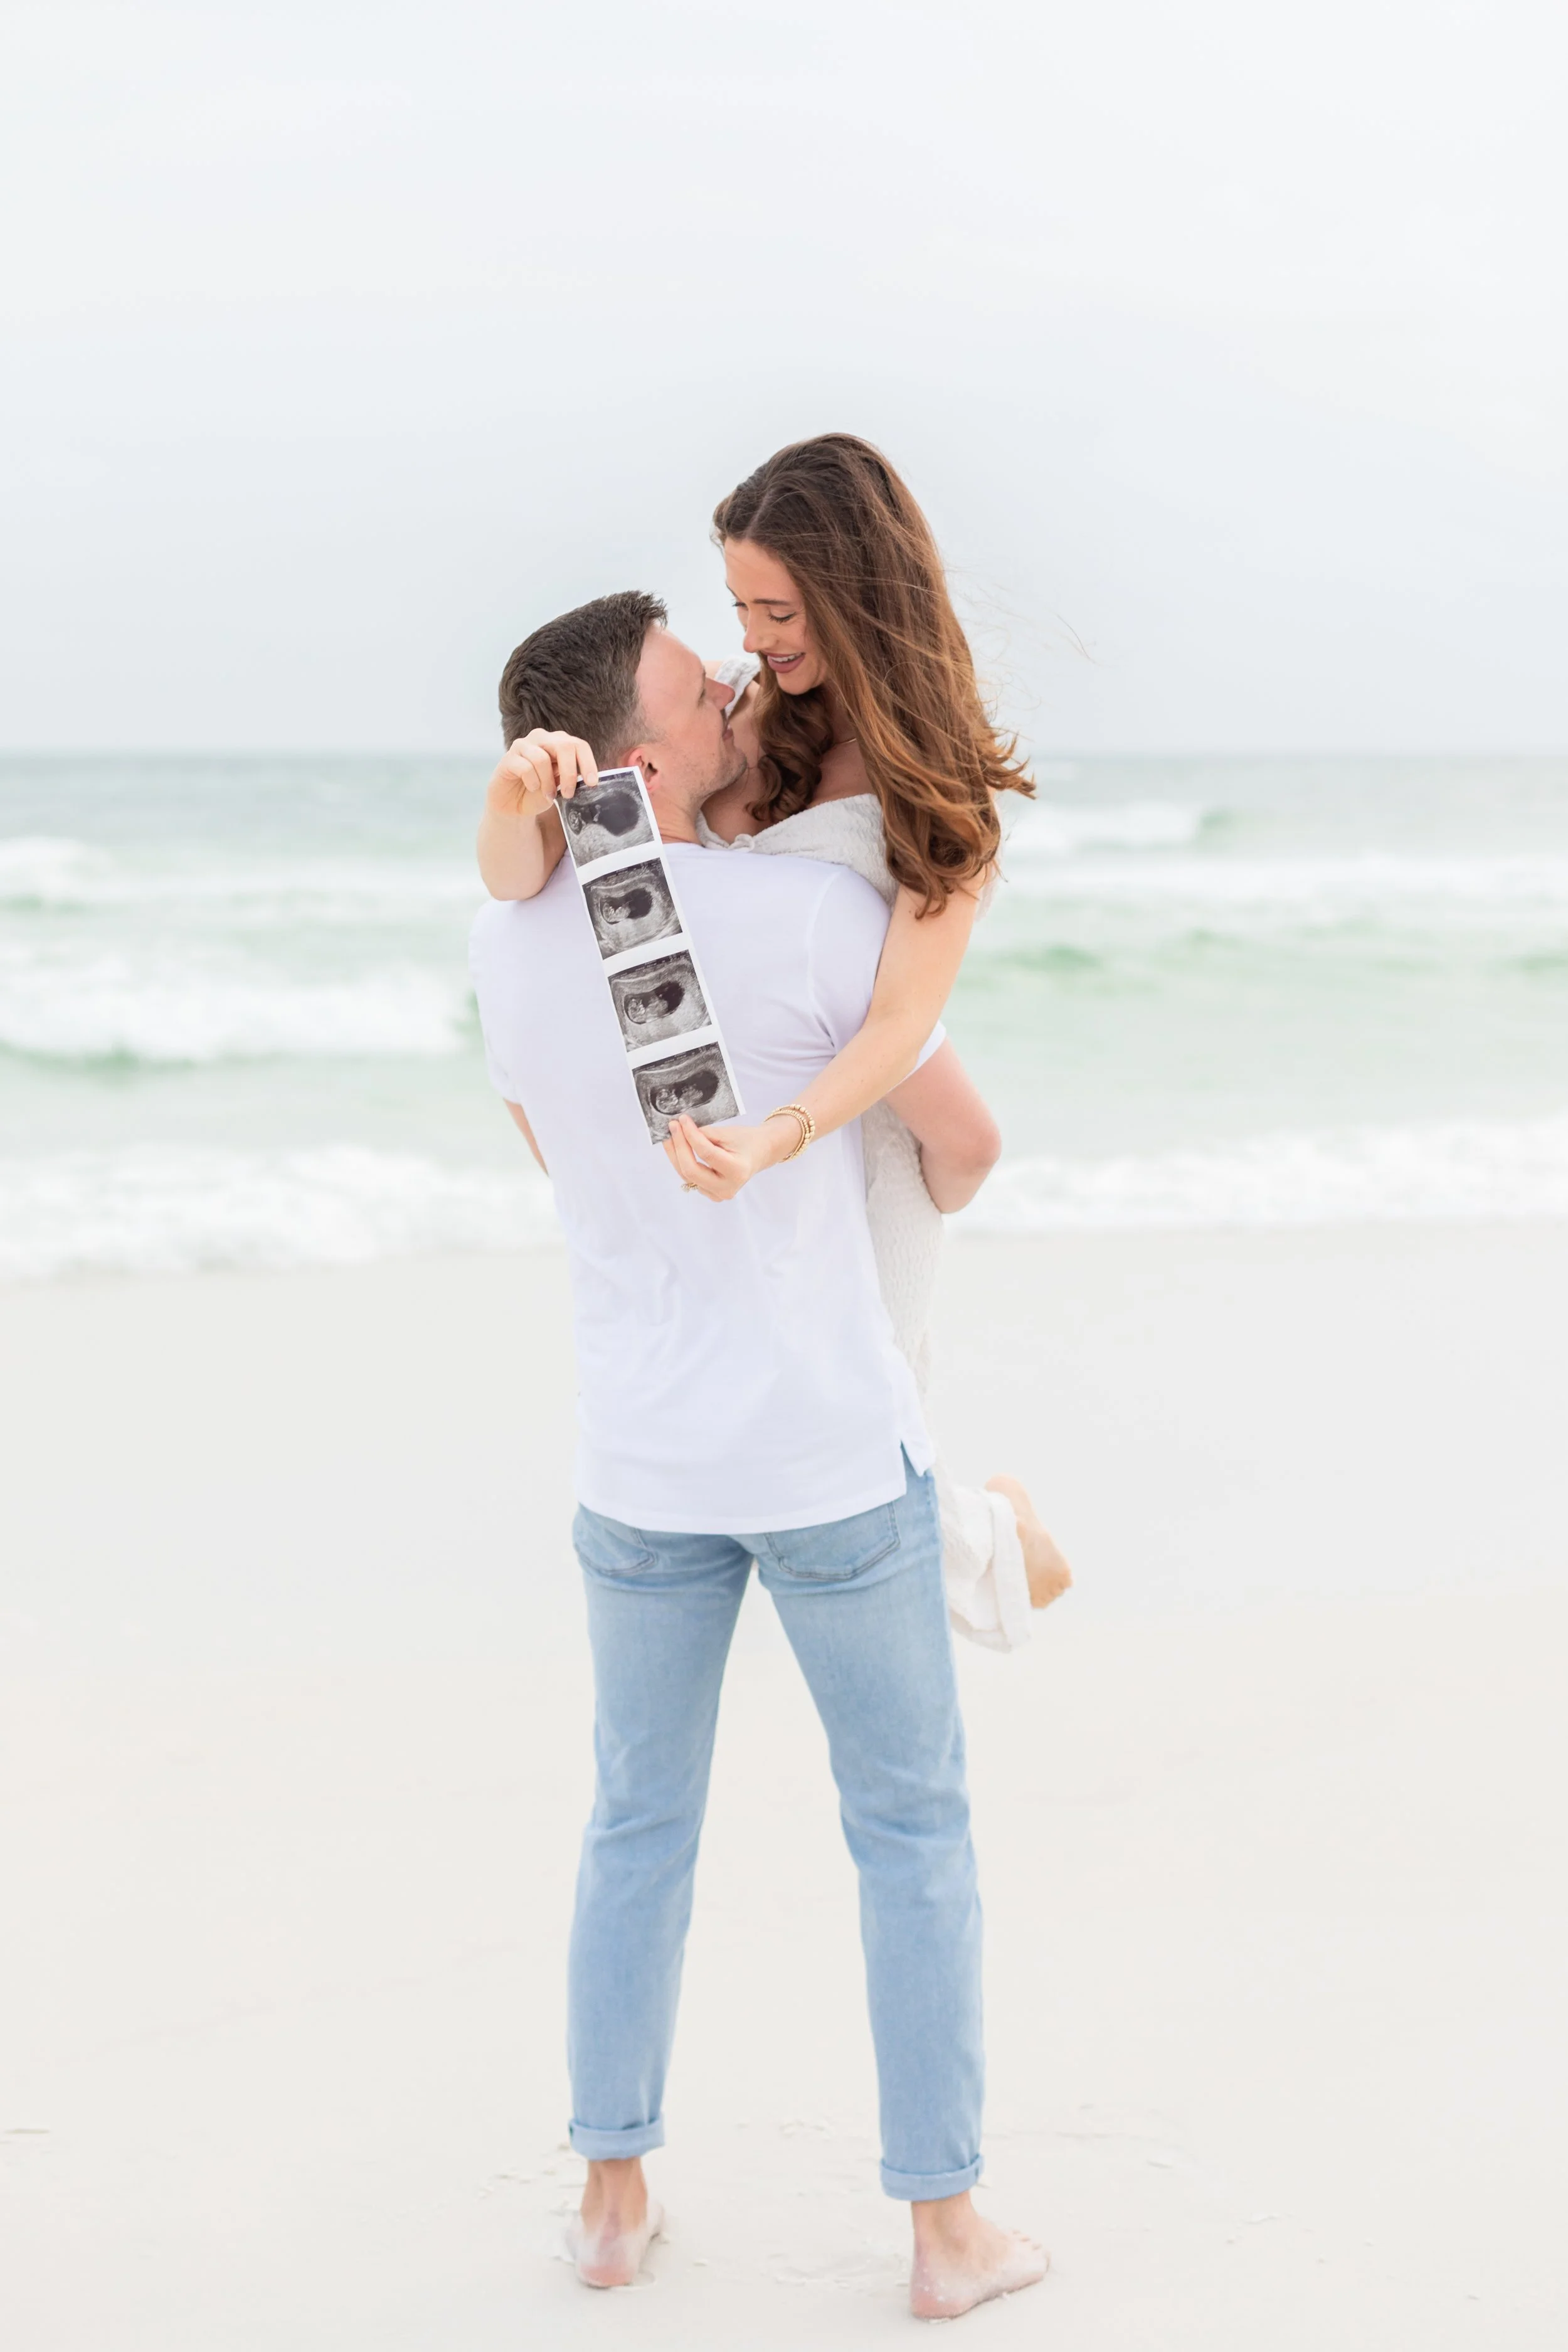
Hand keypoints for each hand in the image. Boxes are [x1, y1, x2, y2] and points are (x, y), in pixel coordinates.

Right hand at [485, 730, 598, 823]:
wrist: (513, 805)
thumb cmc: (539, 793)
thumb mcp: (560, 787)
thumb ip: (571, 778)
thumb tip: (587, 780)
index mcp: (558, 743)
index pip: (578, 745)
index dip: (588, 763)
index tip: (592, 783)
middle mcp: (541, 739)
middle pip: (564, 746)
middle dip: (569, 772)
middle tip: (569, 793)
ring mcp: (523, 746)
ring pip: (542, 758)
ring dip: (548, 782)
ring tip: (549, 795)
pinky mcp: (508, 758)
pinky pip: (525, 767)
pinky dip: (532, 782)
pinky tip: (532, 788)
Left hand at [662, 1114, 793, 1200]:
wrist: (759, 1153)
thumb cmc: (746, 1141)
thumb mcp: (728, 1133)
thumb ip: (705, 1133)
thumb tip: (681, 1129)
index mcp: (736, 1171)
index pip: (705, 1153)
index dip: (690, 1135)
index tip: (681, 1120)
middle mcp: (727, 1188)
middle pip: (691, 1170)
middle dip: (678, 1147)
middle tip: (672, 1127)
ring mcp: (718, 1194)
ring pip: (687, 1176)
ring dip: (675, 1155)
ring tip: (670, 1136)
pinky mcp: (711, 1194)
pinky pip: (690, 1178)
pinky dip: (682, 1162)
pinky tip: (678, 1148)